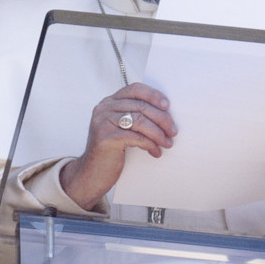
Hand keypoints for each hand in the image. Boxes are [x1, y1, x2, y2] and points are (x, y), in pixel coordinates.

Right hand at [60, 82, 176, 209]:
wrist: (91, 174)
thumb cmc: (110, 151)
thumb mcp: (121, 128)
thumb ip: (134, 116)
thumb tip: (165, 114)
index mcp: (109, 102)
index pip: (134, 89)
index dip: (153, 95)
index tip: (167, 106)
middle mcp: (104, 109)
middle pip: (140, 106)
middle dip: (162, 119)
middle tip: (173, 131)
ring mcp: (102, 122)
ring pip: (140, 121)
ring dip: (158, 133)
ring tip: (167, 143)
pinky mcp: (105, 138)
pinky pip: (136, 137)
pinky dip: (150, 144)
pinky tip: (155, 151)